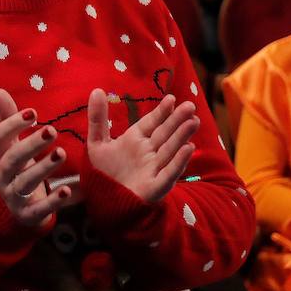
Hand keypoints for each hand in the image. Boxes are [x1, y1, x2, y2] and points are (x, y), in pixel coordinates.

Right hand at [0, 89, 81, 226]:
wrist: (16, 211)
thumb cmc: (16, 169)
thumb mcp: (10, 146)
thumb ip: (8, 119)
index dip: (13, 125)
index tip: (34, 112)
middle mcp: (1, 175)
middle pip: (13, 159)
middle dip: (31, 145)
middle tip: (52, 130)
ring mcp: (13, 196)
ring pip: (26, 182)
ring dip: (44, 168)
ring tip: (61, 153)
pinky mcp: (27, 214)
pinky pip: (39, 208)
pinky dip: (53, 200)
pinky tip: (67, 189)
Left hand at [85, 89, 198, 203]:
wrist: (102, 201)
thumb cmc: (103, 172)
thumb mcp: (97, 143)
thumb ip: (97, 118)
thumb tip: (96, 89)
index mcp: (135, 140)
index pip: (151, 123)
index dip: (161, 112)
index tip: (171, 98)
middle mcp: (148, 152)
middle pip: (165, 133)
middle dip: (177, 120)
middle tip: (189, 106)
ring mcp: (154, 169)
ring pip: (170, 149)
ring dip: (182, 136)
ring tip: (193, 121)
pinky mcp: (156, 186)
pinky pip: (169, 172)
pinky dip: (179, 161)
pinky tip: (188, 148)